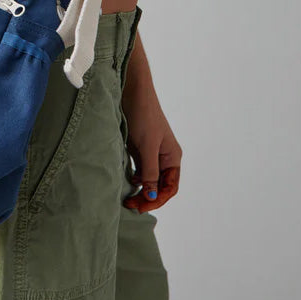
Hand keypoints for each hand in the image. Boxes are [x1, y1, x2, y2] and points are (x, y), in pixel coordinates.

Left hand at [120, 82, 181, 212]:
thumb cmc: (143, 117)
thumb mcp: (147, 148)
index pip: (170, 188)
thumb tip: (152, 197)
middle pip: (160, 186)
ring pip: (150, 179)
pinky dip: (135, 179)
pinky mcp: (140, 148)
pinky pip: (140, 169)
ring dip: (141, 190)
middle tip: (131, 206)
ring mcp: (152, 153)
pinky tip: (127, 182)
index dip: (158, 200)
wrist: (132, 92)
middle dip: (148, 198)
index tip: (142, 207)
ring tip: (128, 199)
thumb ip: (150, 172)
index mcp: (173, 157)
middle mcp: (165, 157)